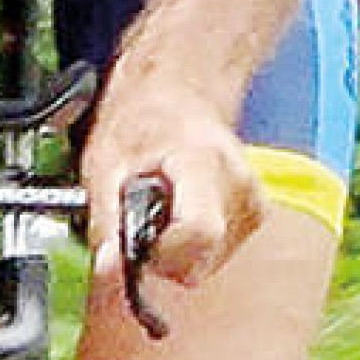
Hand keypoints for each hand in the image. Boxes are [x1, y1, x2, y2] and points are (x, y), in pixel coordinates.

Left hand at [80, 73, 262, 303]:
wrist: (179, 91)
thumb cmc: (143, 117)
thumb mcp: (105, 162)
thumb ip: (106, 221)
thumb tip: (108, 268)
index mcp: (206, 163)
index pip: (199, 235)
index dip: (161, 254)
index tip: (138, 241)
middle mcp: (241, 186)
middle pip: (200, 261)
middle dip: (161, 254)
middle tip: (143, 217)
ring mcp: (253, 202)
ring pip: (205, 264)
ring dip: (174, 248)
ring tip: (161, 206)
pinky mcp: (254, 215)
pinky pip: (214, 254)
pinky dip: (190, 243)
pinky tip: (179, 209)